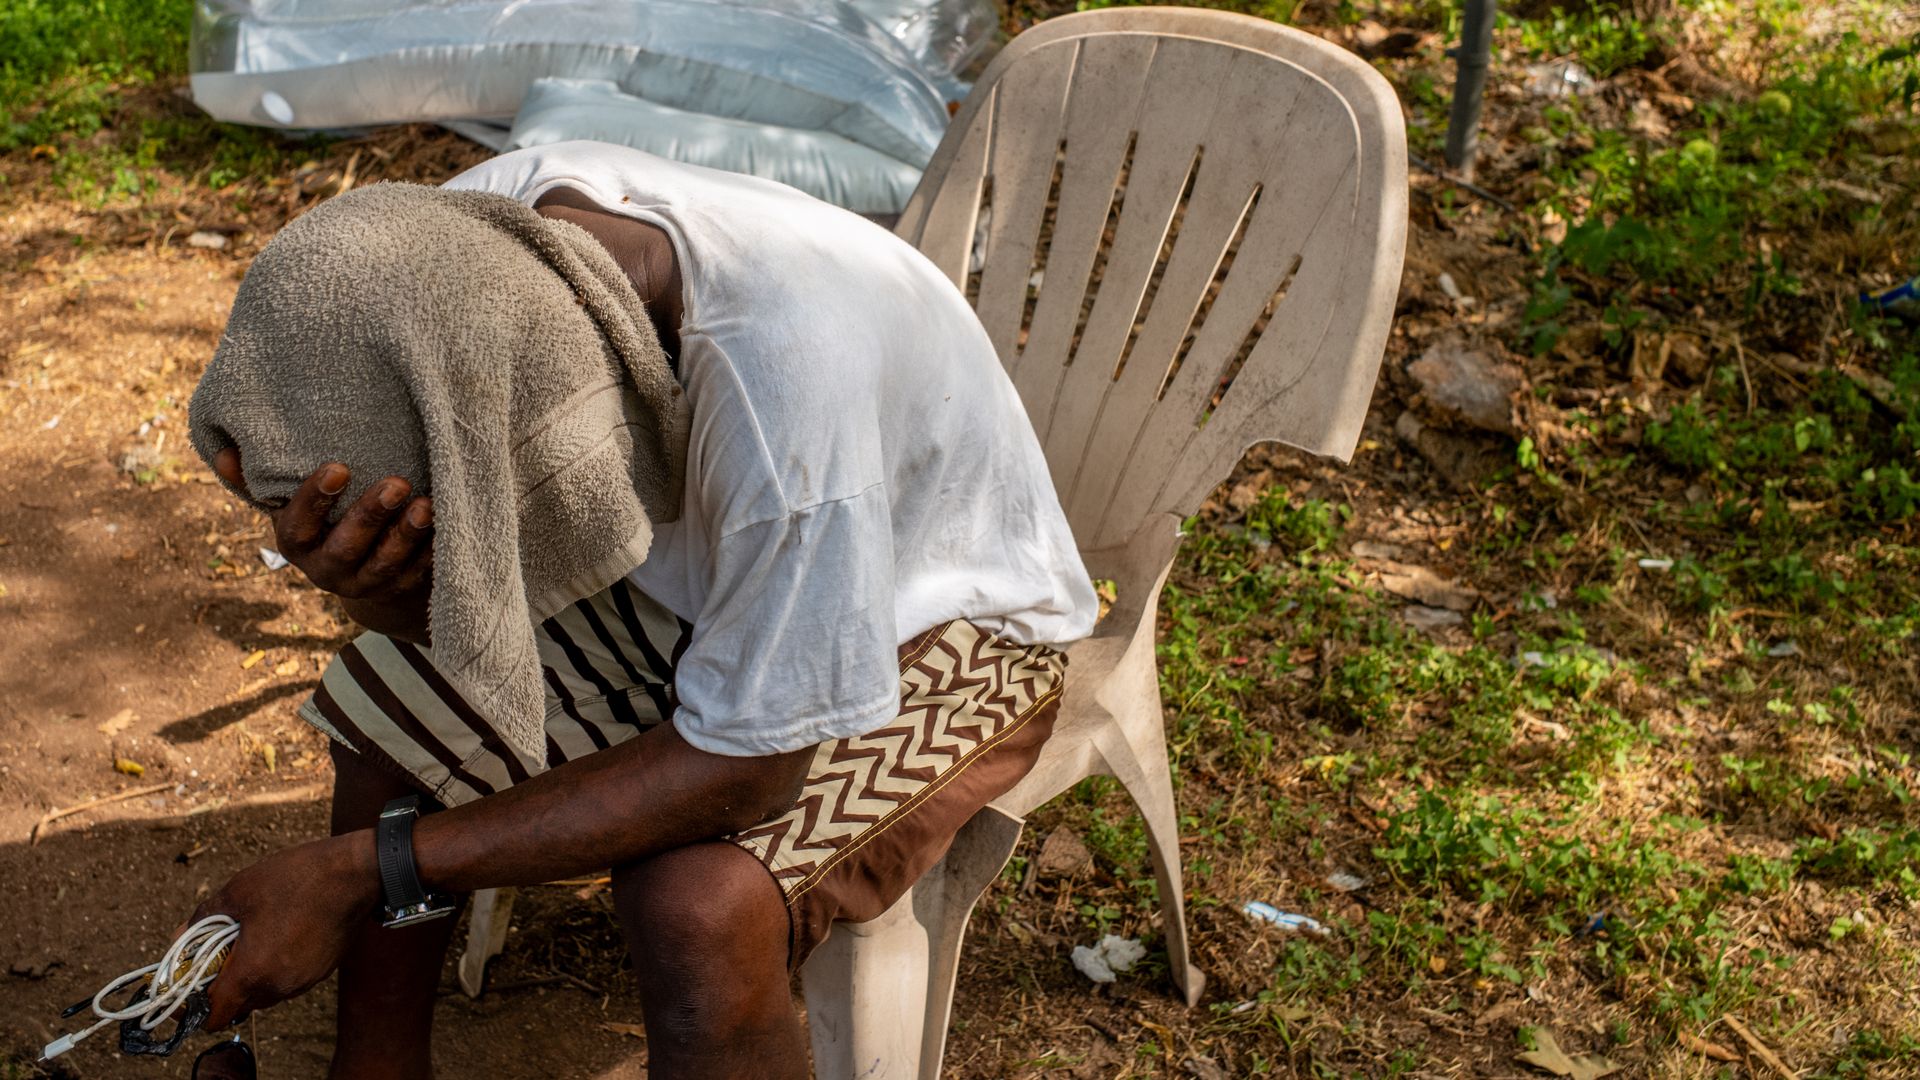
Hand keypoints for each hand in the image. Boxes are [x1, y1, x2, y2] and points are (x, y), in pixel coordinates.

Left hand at [186, 832, 380, 1029]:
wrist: (355, 873)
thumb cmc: (296, 879)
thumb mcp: (239, 891)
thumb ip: (202, 919)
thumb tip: (180, 936)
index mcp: (253, 971)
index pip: (216, 1015)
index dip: (196, 1007)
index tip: (191, 987)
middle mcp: (280, 985)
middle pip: (240, 1006)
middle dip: (225, 987)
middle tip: (220, 956)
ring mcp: (304, 980)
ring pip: (266, 994)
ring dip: (253, 978)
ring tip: (252, 941)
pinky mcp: (322, 970)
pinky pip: (289, 981)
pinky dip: (277, 968)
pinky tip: (280, 936)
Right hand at [213, 448, 433, 641]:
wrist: (360, 572)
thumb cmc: (321, 523)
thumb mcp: (289, 505)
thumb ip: (259, 481)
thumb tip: (223, 450)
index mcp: (296, 545)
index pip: (297, 526)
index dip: (315, 500)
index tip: (339, 467)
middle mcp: (328, 570)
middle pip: (348, 546)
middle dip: (371, 515)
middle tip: (396, 482)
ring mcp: (366, 583)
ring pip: (386, 564)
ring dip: (407, 536)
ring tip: (426, 504)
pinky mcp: (400, 588)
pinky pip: (418, 574)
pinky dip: (433, 551)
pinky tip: (447, 524)